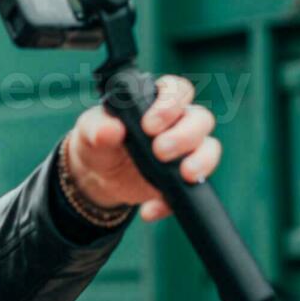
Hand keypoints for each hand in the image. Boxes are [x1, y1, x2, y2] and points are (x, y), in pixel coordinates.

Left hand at [63, 75, 222, 222]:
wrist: (97, 177)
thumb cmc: (98, 142)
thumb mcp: (89, 133)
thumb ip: (98, 128)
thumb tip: (110, 128)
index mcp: (156, 102)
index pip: (178, 90)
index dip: (171, 104)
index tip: (150, 125)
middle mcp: (178, 122)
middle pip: (201, 119)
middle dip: (185, 135)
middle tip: (160, 151)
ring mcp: (185, 150)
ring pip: (210, 148)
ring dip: (201, 162)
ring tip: (183, 176)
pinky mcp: (183, 178)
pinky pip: (193, 189)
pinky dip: (172, 201)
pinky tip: (150, 209)